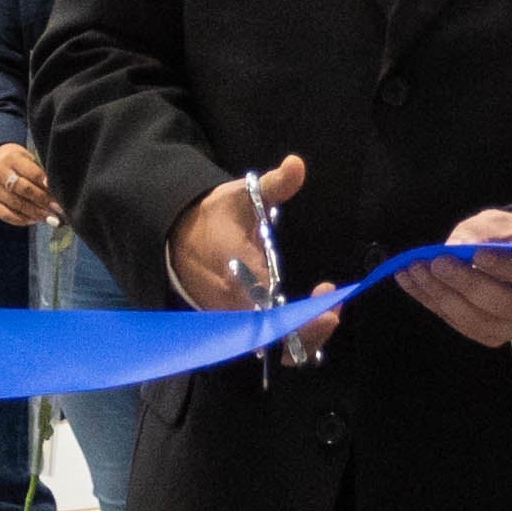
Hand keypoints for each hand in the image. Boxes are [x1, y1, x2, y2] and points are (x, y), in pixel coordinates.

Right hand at [0, 139, 56, 226]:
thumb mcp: (29, 158)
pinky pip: (5, 214)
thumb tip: (58, 191)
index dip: (45, 184)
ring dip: (35, 213)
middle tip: (58, 209)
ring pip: (16, 204)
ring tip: (51, 219)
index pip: (31, 172)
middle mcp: (0, 173)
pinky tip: (33, 220)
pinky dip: (20, 220)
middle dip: (43, 200)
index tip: (58, 193)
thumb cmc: (20, 161)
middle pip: (23, 189)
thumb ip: (41, 172)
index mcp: (12, 158)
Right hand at [170, 153, 337, 355]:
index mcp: (233, 265)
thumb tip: (297, 165)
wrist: (177, 239)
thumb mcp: (242, 196)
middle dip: (306, 329)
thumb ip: (274, 185)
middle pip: (269, 332)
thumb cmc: (217, 218)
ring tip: (327, 319)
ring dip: (300, 339)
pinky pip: (260, 344)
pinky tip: (309, 325)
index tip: (327, 293)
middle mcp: (229, 300)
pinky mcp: (229, 327)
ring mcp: (227, 318)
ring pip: (266, 345)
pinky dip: (286, 342)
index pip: (265, 297)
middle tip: (334, 312)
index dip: (296, 306)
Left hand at [399, 209, 511, 351]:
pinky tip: (411, 282)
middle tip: (437, 262)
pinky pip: (462, 325)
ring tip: (415, 271)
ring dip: (443, 296)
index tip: (479, 253)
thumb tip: (454, 249)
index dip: (509, 267)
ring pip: (481, 321)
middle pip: (507, 303)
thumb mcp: (502, 222)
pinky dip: (432, 304)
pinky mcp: (493, 334)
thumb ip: (482, 232)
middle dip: (467, 284)